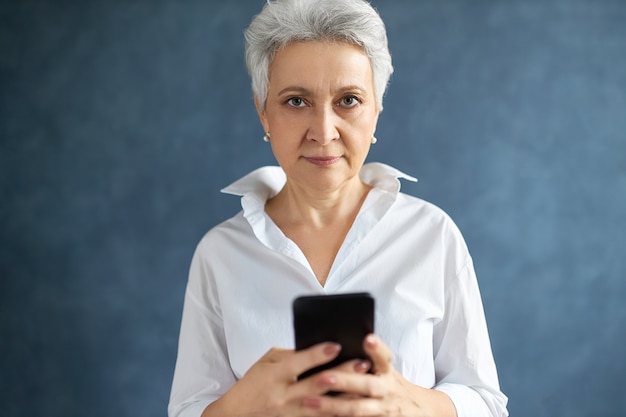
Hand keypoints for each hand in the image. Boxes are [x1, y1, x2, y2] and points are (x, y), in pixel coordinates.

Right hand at [202, 342, 369, 416]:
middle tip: (362, 363)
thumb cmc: (251, 386)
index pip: (298, 362)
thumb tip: (314, 348)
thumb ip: (289, 356)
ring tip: (365, 385)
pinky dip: (336, 413)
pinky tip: (352, 407)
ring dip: (346, 394)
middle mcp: (283, 396)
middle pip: (317, 384)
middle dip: (342, 373)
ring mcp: (290, 413)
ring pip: (324, 405)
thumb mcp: (265, 364)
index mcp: (274, 375)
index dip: (318, 354)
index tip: (337, 345)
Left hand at [301, 334, 456, 416]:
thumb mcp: (385, 369)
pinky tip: (318, 416)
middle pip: (366, 385)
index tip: (367, 339)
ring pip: (357, 408)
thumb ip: (370, 359)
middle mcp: (386, 389)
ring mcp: (383, 409)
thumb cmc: (390, 385)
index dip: (376, 348)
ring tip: (310, 401)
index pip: (384, 356)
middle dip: (344, 381)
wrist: (416, 410)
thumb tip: (337, 344)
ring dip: (333, 405)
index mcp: (387, 371)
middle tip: (323, 377)